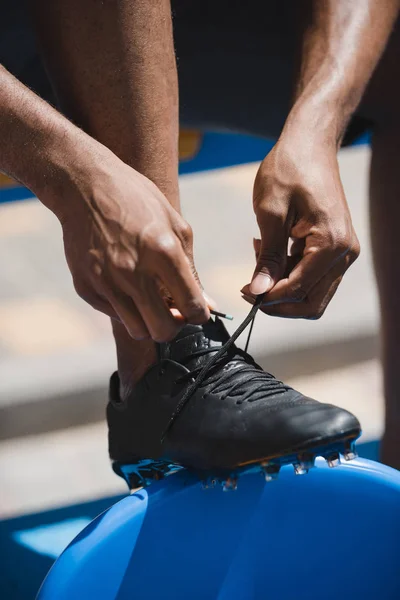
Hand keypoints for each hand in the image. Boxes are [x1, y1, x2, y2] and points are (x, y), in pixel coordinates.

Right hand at [51, 148, 208, 340]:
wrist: (85, 186)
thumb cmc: (137, 200)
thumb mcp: (175, 225)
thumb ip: (192, 270)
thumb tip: (207, 304)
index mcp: (163, 253)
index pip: (193, 308)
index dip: (200, 314)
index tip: (196, 309)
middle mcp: (133, 272)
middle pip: (164, 331)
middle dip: (175, 326)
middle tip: (173, 311)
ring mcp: (106, 282)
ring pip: (137, 330)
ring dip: (148, 322)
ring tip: (149, 300)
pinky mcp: (85, 286)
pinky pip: (113, 314)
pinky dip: (124, 307)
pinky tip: (124, 284)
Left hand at [242, 130, 359, 318]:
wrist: (310, 143)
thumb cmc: (290, 169)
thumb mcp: (270, 213)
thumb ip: (268, 257)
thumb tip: (259, 292)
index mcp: (331, 243)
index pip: (299, 289)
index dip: (268, 298)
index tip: (244, 293)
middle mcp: (344, 253)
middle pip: (312, 303)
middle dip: (278, 302)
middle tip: (250, 289)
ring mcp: (342, 251)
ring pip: (313, 293)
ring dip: (283, 287)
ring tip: (259, 260)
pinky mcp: (334, 247)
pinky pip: (313, 275)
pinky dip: (290, 273)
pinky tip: (270, 251)